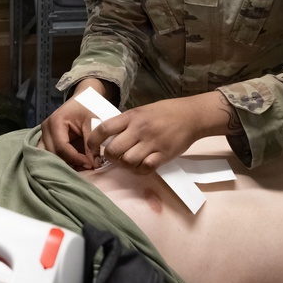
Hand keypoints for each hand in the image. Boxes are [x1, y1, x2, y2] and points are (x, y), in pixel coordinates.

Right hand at [40, 79, 109, 169]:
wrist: (85, 99)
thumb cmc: (89, 107)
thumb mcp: (93, 123)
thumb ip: (92, 144)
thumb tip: (93, 165)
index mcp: (55, 121)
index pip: (61, 147)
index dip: (76, 159)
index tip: (91, 164)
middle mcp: (46, 128)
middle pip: (53, 154)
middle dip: (71, 163)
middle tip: (88, 167)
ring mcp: (45, 134)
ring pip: (51, 156)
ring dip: (66, 163)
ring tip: (82, 166)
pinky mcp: (48, 139)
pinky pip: (52, 154)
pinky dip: (64, 160)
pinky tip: (76, 163)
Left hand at [86, 93, 226, 174]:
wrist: (190, 116)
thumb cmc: (163, 112)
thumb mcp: (140, 111)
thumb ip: (125, 123)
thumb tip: (108, 136)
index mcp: (131, 117)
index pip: (104, 129)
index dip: (93, 141)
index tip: (92, 148)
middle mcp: (139, 130)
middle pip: (114, 150)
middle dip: (109, 157)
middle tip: (113, 157)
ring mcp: (152, 143)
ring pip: (128, 161)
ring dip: (125, 165)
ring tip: (128, 161)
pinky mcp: (163, 155)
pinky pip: (145, 168)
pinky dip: (139, 170)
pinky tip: (140, 166)